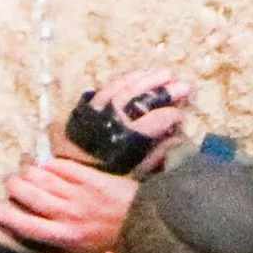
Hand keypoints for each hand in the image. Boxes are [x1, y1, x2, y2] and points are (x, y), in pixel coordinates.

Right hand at [0, 158, 140, 252]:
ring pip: (41, 176)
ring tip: (24, 176)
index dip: (6, 215)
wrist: (145, 222)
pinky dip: (48, 164)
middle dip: (13, 187)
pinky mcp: (90, 175)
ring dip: (27, 173)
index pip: (25, 224)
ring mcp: (79, 191)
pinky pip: (61, 165)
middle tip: (11, 187)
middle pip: (28, 193)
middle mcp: (68, 213)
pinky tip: (45, 167)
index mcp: (64, 236)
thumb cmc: (112, 246)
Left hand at [50, 63, 190, 173]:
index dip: (171, 115)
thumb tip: (176, 140)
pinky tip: (139, 74)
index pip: (155, 120)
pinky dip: (127, 78)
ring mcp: (100, 110)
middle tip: (183, 85)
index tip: (182, 115)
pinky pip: (109, 86)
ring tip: (166, 73)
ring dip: (148, 78)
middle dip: (163, 90)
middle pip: (141, 98)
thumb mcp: (132, 175)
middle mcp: (113, 120)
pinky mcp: (89, 106)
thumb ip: (154, 157)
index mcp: (126, 139)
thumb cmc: (104, 178)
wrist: (69, 176)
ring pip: (126, 87)